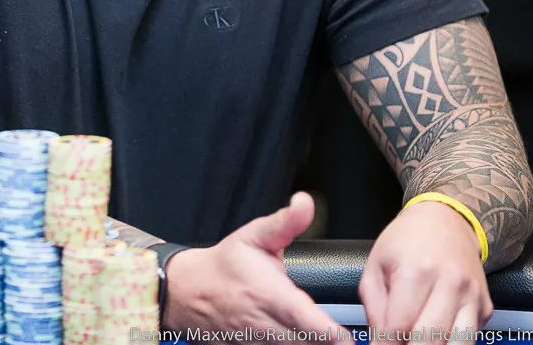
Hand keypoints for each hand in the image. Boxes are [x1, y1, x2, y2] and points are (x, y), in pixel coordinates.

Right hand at [163, 192, 348, 339]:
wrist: (185, 291)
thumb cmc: (224, 265)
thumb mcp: (254, 235)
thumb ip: (285, 222)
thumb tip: (304, 202)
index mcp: (270, 295)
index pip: (312, 325)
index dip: (335, 334)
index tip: (348, 334)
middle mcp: (265, 326)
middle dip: (329, 342)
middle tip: (343, 334)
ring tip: (322, 336)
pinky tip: (296, 338)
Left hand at [361, 200, 492, 342]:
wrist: (446, 221)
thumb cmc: (405, 243)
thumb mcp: (376, 266)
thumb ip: (374, 307)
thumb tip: (379, 342)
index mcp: (416, 271)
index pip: (400, 326)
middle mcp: (450, 284)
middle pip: (430, 340)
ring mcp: (472, 297)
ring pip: (458, 344)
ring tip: (416, 344)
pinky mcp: (485, 307)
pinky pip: (470, 338)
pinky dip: (452, 344)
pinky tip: (437, 339)